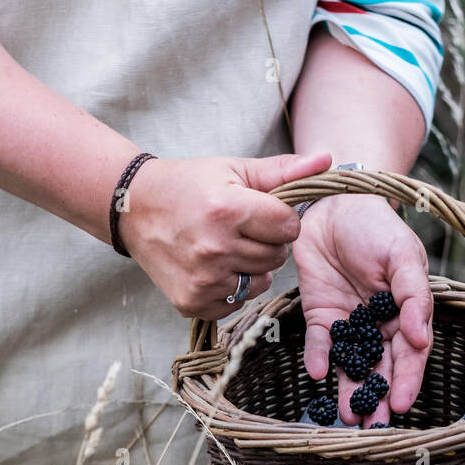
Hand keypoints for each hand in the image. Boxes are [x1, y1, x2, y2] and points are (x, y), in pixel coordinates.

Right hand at [118, 151, 331, 319]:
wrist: (135, 210)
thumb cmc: (189, 186)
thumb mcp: (234, 170)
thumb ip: (283, 170)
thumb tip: (328, 161)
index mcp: (227, 210)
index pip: (289, 227)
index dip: (282, 219)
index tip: (263, 212)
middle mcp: (215, 249)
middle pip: (277, 256)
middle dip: (267, 242)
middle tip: (241, 229)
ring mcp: (203, 280)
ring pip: (261, 282)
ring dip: (253, 267)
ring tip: (227, 247)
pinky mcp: (193, 302)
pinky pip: (236, 302)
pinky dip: (232, 288)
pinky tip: (213, 267)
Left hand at [293, 194, 432, 425]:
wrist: (336, 202)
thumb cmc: (378, 226)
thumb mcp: (402, 256)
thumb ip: (413, 296)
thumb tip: (420, 338)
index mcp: (406, 313)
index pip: (410, 354)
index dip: (407, 380)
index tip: (400, 405)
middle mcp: (379, 324)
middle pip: (381, 369)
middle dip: (377, 399)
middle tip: (372, 426)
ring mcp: (350, 323)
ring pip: (352, 365)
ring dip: (349, 391)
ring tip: (346, 417)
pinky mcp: (321, 316)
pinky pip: (321, 344)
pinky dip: (320, 359)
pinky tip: (319, 375)